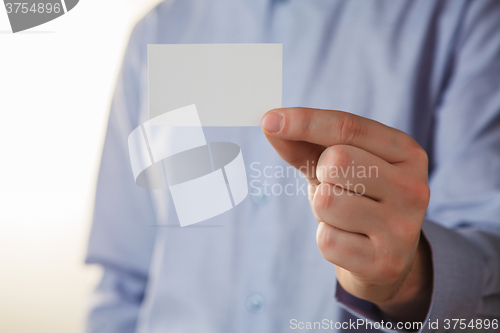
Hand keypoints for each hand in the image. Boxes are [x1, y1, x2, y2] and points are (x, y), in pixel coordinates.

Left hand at [261, 108, 432, 322]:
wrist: (385, 258)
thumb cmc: (357, 199)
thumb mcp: (337, 167)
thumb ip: (306, 143)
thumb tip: (270, 123)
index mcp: (407, 152)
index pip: (348, 127)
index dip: (304, 121)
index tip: (268, 119)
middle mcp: (414, 187)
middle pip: (336, 161)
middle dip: (322, 174)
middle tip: (337, 188)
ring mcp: (403, 227)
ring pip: (326, 201)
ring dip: (322, 210)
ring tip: (344, 217)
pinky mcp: (385, 261)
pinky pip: (326, 240)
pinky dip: (326, 238)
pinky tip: (349, 242)